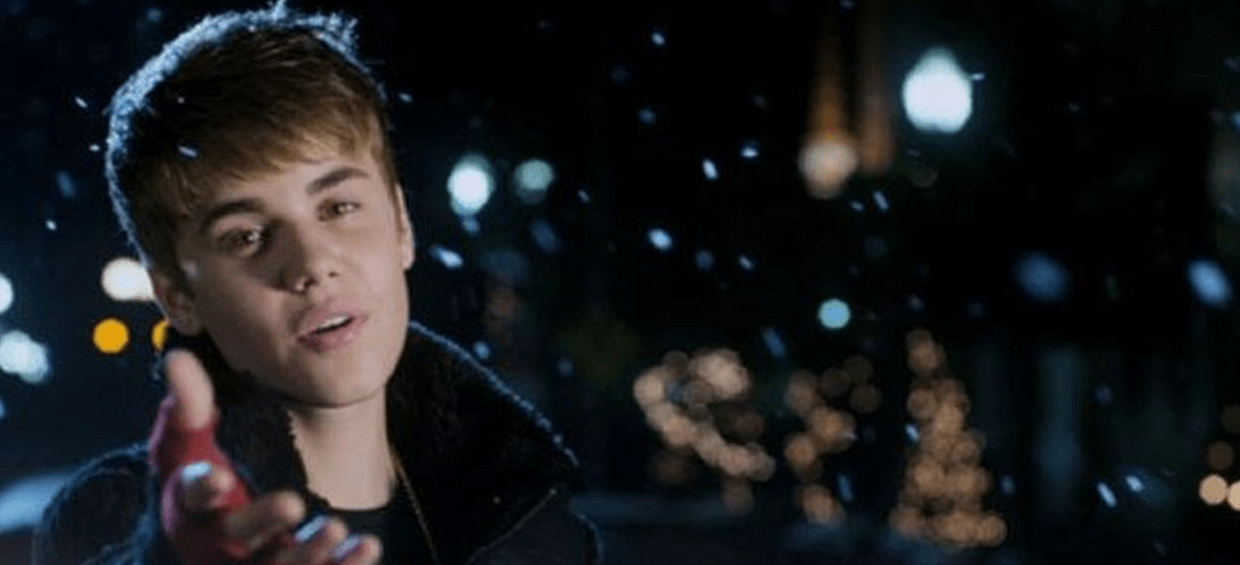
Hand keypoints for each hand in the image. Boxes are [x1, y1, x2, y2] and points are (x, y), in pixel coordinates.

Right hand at [152, 349, 381, 564]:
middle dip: (260, 522)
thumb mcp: (188, 443)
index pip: (190, 498)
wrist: (213, 529)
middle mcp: (214, 544)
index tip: (222, 476)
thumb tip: (178, 356)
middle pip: (234, 539)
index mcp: (188, 508)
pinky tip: (369, 548)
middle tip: (293, 503)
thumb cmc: (199, 474)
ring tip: (337, 527)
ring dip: (306, 553)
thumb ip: (187, 407)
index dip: (203, 490)